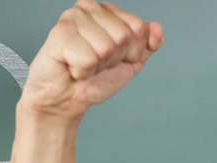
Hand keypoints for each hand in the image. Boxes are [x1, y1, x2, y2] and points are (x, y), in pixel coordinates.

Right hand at [19, 0, 163, 119]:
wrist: (66, 99)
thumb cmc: (94, 78)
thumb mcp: (131, 61)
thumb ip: (148, 44)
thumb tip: (156, 27)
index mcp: (109, 10)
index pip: (139, 28)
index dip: (130, 52)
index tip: (113, 58)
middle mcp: (90, 7)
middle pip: (123, 37)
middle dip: (113, 59)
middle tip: (96, 63)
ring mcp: (73, 17)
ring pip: (106, 48)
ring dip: (96, 66)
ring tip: (84, 65)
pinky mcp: (60, 33)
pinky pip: (88, 58)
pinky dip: (82, 71)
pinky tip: (72, 67)